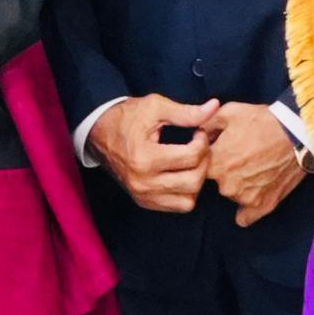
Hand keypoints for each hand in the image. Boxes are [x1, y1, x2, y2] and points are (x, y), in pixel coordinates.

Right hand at [88, 94, 216, 214]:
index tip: (198, 133)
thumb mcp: (155, 108)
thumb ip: (186, 112)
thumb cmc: (127, 117)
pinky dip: (185, 193)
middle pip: (193, 182)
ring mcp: (142, 195)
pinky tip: (181, 174)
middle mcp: (143, 182)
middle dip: (204, 162)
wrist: (99, 132)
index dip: (203, 142)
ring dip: (196, 182)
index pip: (191, 157)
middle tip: (199, 148)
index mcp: (145, 157)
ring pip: (188, 201)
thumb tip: (214, 107)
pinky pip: (176, 207)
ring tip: (191, 163)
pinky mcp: (143, 201)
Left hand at [204, 104, 308, 226]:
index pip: (198, 168)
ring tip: (254, 167)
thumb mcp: (229, 112)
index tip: (217, 150)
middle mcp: (227, 185)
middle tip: (240, 157)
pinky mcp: (264, 205)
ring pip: (232, 195)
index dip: (207, 157)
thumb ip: (205, 125)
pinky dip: (247, 210)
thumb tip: (195, 135)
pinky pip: (246, 218)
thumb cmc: (263, 120)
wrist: (297, 132)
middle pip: (215, 182)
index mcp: (215, 163)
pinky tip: (252, 194)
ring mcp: (245, 198)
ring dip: (237, 185)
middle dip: (222, 171)